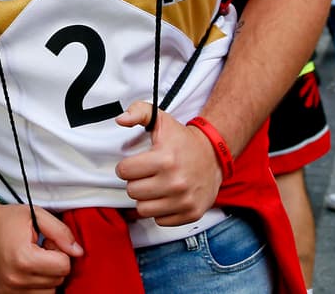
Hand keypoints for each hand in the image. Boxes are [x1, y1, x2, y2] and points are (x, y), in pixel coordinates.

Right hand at [0, 202, 80, 292]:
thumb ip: (61, 232)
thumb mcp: (36, 215)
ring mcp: (9, 291)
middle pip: (58, 280)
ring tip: (34, 260)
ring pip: (49, 292)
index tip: (47, 241)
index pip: (64, 266)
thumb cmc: (7, 220)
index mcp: (24, 258)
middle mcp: (16, 279)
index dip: (59, 249)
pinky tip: (28, 270)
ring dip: (47, 277)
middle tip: (40, 249)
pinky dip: (37, 286)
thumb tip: (78, 252)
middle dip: (54, 263)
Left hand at [114, 102, 222, 225]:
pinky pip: (161, 221)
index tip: (134, 164)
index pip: (124, 172)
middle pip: (132, 191)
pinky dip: (161, 211)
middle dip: (135, 182)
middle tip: (145, 175)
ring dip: (146, 199)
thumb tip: (120, 119)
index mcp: (164, 159)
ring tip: (154, 187)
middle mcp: (175, 182)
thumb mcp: (161, 119)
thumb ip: (138, 112)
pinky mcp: (192, 213)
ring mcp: (185, 200)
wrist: (214, 155)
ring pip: (143, 210)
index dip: (126, 167)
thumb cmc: (182, 139)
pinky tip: (166, 197)